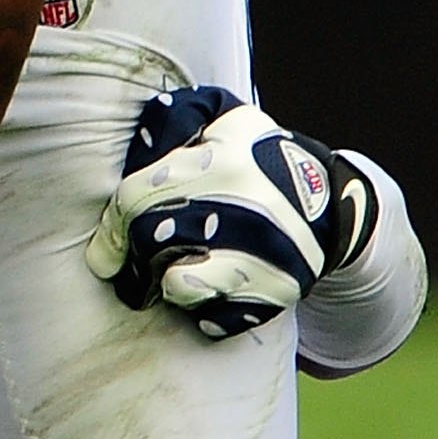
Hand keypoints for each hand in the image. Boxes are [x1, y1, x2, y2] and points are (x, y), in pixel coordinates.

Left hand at [83, 86, 378, 340]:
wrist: (332, 206)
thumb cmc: (261, 157)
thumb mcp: (225, 119)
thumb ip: (174, 121)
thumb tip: (132, 145)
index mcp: (221, 163)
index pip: (136, 199)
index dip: (111, 228)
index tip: (106, 250)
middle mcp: (242, 209)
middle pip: (151, 243)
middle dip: (138, 254)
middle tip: (142, 257)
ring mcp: (261, 255)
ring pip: (179, 287)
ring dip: (168, 283)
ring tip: (178, 271)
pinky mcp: (274, 293)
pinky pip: (214, 319)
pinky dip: (203, 312)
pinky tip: (211, 291)